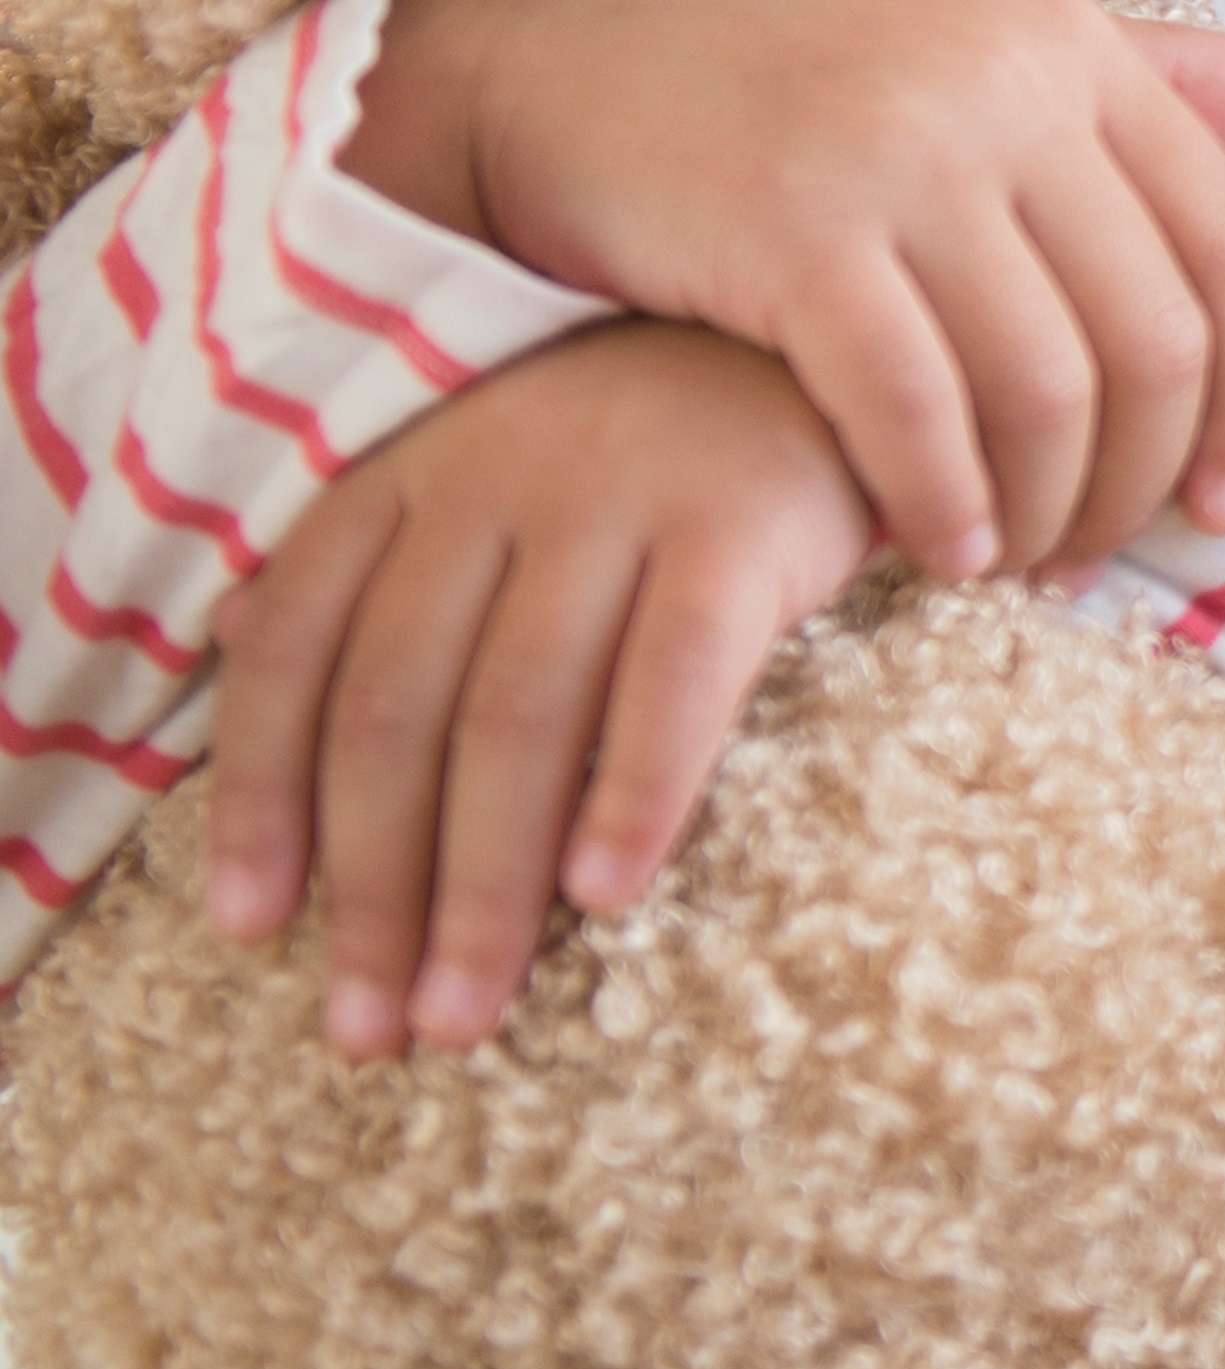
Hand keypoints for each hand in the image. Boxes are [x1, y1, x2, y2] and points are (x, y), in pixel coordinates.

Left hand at [198, 322, 875, 1057]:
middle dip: (377, 888)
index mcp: (412, 472)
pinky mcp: (740, 524)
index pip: (298, 651)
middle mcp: (494, 478)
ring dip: (486, 883)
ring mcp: (618, 497)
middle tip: (377, 1028)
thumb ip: (379, 557)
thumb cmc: (655, 436)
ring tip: (469, 1009)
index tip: (253, 931)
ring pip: (520, 717)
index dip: (264, 798)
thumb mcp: (493, 467)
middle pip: (401, 712)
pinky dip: (635, 790)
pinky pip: (676, 679)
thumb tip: (233, 646)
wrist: (846, 340)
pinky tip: (605, 893)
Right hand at [345, 0, 1224, 578]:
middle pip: (1153, 344)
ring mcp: (903, 161)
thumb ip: (1154, 71)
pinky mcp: (792, 236)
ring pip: (1046, 392)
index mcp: (1076, 51)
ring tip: (1018, 561)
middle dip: (1145, 480)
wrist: (548, 42)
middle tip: (1101, 553)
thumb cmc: (781, 56)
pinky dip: (943, 502)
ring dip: (1049, 509)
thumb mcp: (981, 36)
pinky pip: (914, 411)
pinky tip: (939, 552)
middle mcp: (1010, 95)